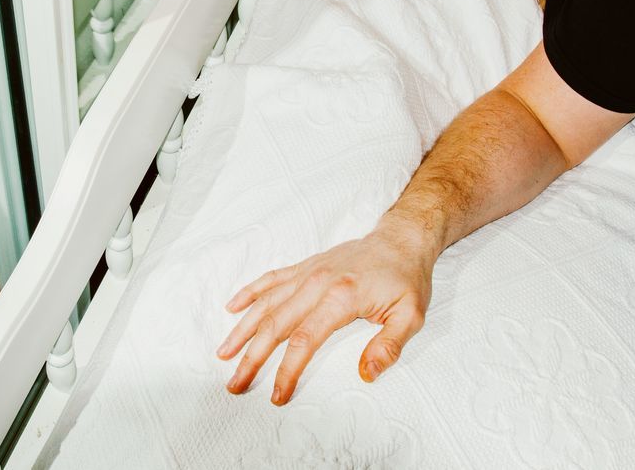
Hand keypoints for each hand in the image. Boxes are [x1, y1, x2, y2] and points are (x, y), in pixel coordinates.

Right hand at [216, 220, 435, 404]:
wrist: (401, 239)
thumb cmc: (406, 278)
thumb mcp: (410, 315)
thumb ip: (389, 346)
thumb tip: (366, 374)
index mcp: (341, 297)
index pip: (304, 340)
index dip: (287, 370)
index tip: (278, 395)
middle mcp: (317, 283)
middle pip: (275, 324)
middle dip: (251, 357)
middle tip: (235, 384)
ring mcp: (308, 272)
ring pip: (266, 302)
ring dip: (242, 329)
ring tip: (224, 353)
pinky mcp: (306, 266)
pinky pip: (271, 279)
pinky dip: (250, 293)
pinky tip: (232, 307)